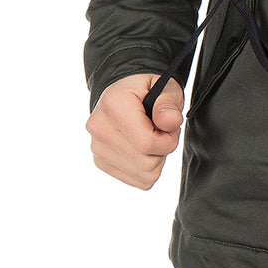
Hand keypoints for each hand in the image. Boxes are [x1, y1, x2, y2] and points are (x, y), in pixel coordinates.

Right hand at [86, 73, 184, 189]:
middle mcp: (98, 128)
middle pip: (146, 162)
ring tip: (152, 136)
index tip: (170, 126)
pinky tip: (143, 148)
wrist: (124, 94)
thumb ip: (169, 103)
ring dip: (157, 159)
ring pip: (144, 175)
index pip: (146, 143)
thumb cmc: (147, 90)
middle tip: (162, 130)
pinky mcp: (100, 162)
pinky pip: (137, 181)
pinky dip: (147, 168)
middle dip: (164, 149)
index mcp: (112, 104)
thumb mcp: (165, 87)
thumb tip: (171, 121)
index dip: (168, 139)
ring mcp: (97, 148)